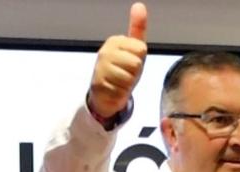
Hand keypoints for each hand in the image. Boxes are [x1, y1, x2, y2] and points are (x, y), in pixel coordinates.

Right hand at [89, 3, 147, 120]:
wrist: (105, 93)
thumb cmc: (123, 68)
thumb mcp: (134, 48)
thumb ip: (138, 28)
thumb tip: (139, 5)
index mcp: (115, 41)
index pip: (141, 50)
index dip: (140, 60)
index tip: (131, 62)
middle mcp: (105, 52)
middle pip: (136, 64)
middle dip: (134, 73)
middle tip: (126, 74)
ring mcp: (100, 68)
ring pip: (129, 78)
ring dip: (127, 85)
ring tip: (120, 82)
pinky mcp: (98, 85)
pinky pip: (121, 90)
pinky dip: (120, 94)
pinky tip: (114, 90)